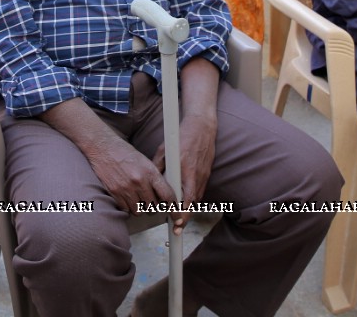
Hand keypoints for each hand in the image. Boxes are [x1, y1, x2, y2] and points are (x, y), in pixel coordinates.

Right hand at [84, 135, 176, 214]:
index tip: (174, 212)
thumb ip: (154, 178)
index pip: (167, 195)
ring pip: (139, 211)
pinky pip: (125, 209)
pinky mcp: (114, 192)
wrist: (103, 147)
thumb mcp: (145, 161)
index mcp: (150, 172)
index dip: (173, 207)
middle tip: (152, 203)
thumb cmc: (124, 152)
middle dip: (154, 208)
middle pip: (153, 207)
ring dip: (141, 209)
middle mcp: (139, 181)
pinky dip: (128, 207)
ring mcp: (126, 188)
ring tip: (139, 201)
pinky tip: (128, 199)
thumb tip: (163, 194)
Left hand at [151, 111, 217, 234]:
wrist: (202, 128)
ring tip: (179, 220)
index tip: (176, 222)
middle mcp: (195, 175)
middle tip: (177, 228)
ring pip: (196, 198)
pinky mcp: (206, 174)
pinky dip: (192, 198)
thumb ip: (157, 165)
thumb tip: (149, 178)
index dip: (181, 211)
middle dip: (185, 217)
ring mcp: (203, 175)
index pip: (185, 197)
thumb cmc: (183, 136)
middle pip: (192, 203)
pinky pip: (199, 190)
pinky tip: (185, 203)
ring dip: (188, 209)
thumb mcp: (165, 149)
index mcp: (185, 169)